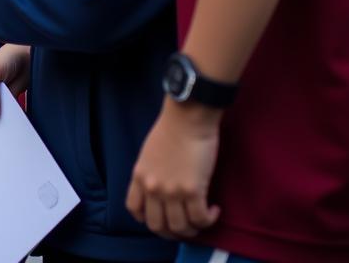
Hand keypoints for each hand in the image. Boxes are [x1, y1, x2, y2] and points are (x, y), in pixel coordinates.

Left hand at [126, 99, 221, 238]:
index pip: (135, 209)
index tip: (163, 217)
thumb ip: (151, 173)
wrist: (187, 117)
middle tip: (185, 225)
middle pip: (157, 226)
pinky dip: (208, 220)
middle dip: (172, 232)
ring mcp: (171, 191)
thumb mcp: (149, 153)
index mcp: (139, 175)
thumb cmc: (171, 129)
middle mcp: (152, 187)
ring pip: (180, 228)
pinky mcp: (192, 191)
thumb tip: (161, 190)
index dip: (148, 219)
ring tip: (202, 218)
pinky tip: (214, 209)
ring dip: (193, 229)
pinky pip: (200, 219)